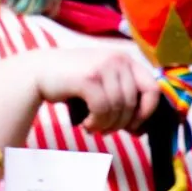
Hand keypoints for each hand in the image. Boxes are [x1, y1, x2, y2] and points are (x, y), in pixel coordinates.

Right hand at [22, 48, 159, 133]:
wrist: (39, 71)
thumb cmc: (74, 83)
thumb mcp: (104, 84)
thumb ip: (123, 99)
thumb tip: (141, 130)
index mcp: (126, 60)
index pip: (152, 89)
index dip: (147, 112)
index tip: (134, 126)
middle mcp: (119, 60)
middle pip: (133, 103)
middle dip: (121, 123)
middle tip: (107, 131)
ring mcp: (104, 67)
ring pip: (118, 108)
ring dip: (107, 125)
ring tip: (95, 128)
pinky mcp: (89, 78)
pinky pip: (102, 109)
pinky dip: (96, 122)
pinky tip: (87, 124)